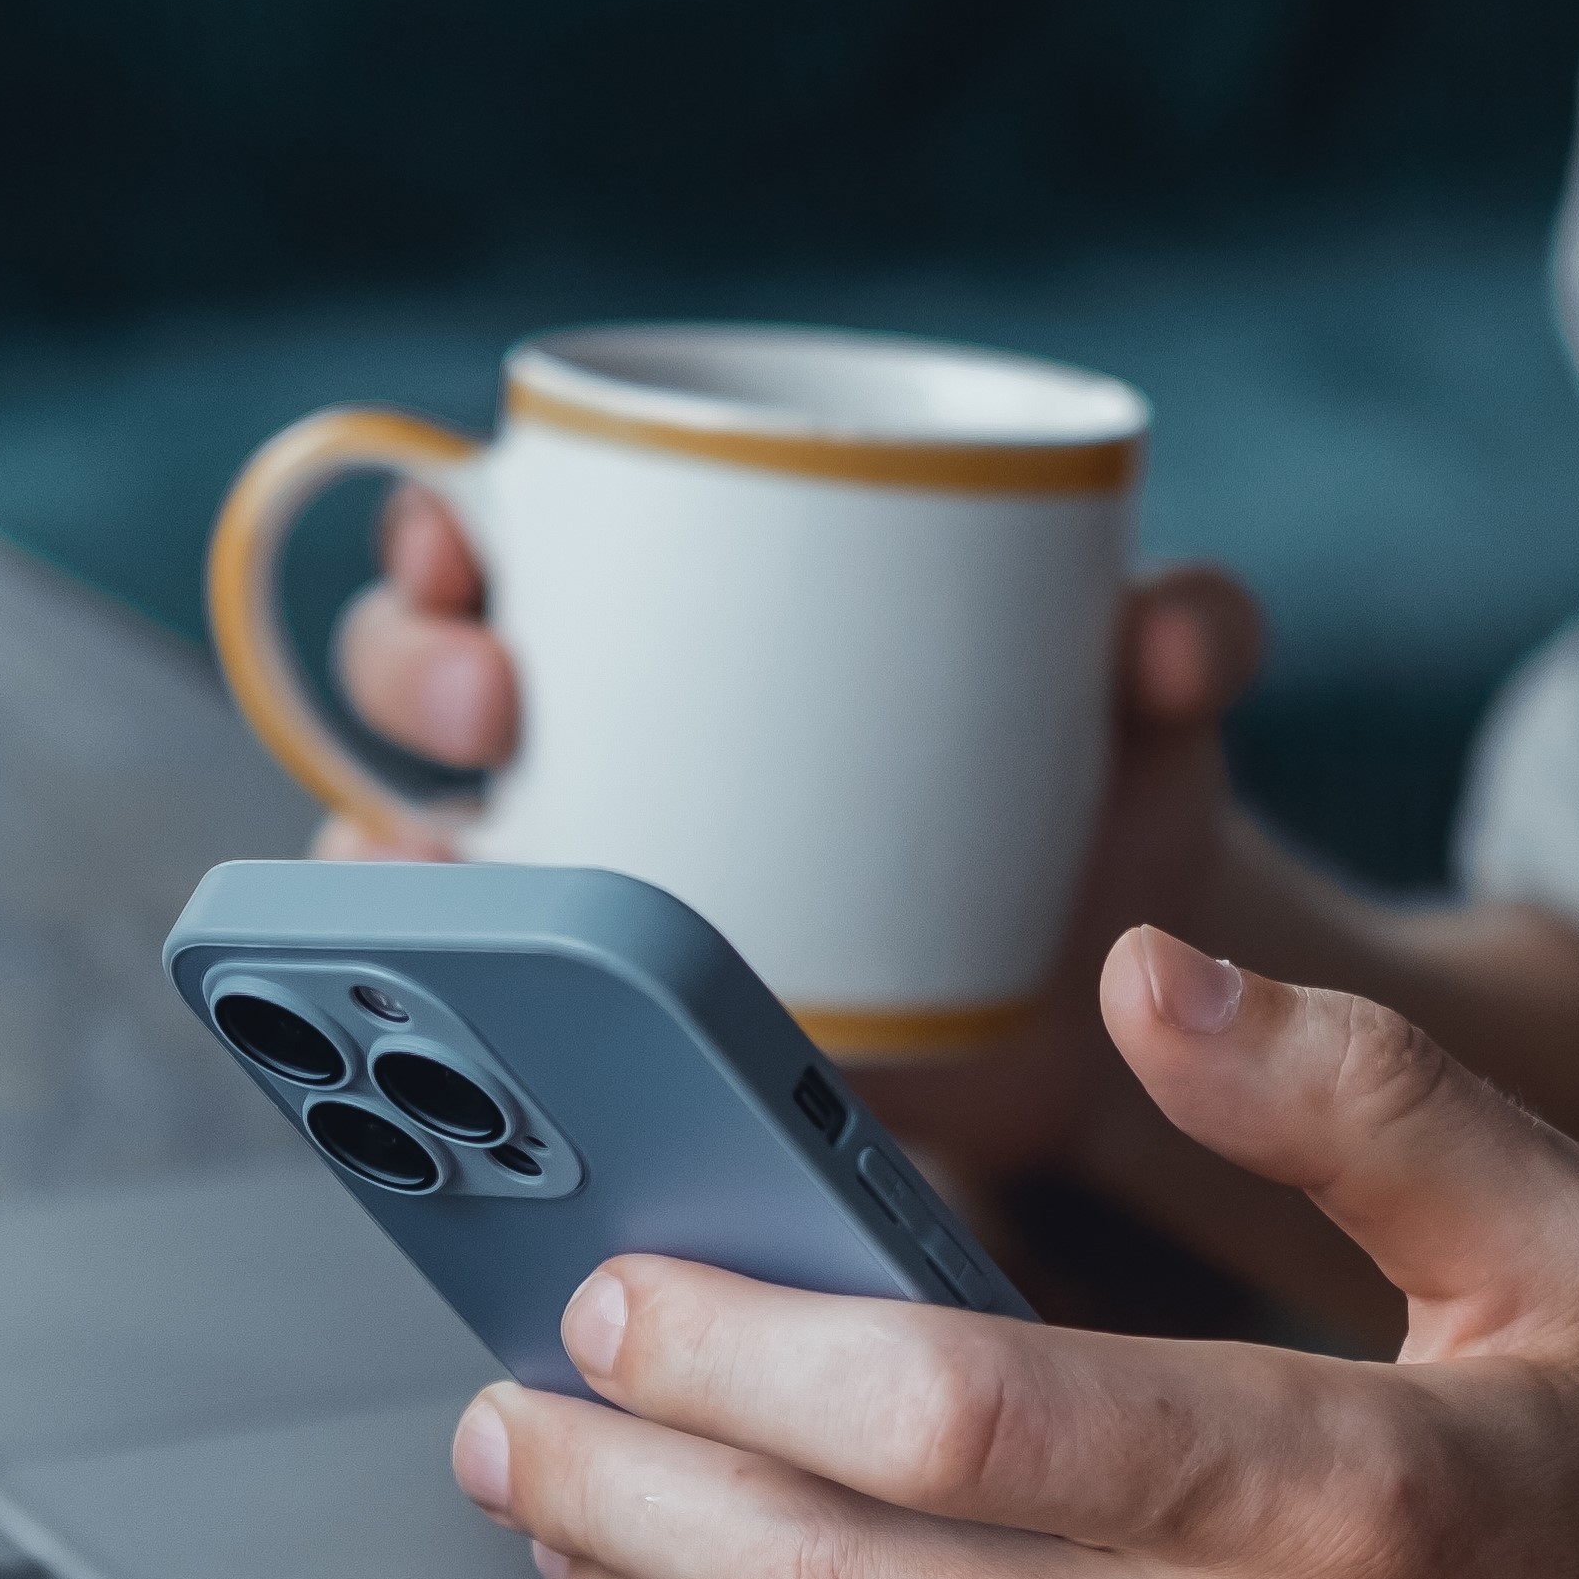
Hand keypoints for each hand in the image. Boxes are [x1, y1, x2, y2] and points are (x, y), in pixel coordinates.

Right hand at [326, 485, 1273, 1178]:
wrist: (1115, 979)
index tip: (467, 543)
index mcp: (678, 601)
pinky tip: (487, 1045)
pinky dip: (466, 1030)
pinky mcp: (622, 1037)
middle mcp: (603, 732)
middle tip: (501, 703)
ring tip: (445, 877)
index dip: (441, 532)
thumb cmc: (1089, 782)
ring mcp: (594, 891)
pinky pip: (502, 1026)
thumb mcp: (1139, 693)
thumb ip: (1187, 627)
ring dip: (392, 860)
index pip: (502, 532)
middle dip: (414, 676)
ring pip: (429, 850)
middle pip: (420, 680)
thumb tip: (1173, 635)